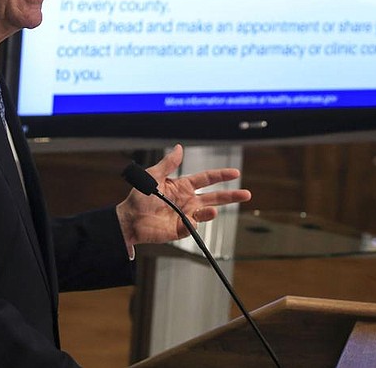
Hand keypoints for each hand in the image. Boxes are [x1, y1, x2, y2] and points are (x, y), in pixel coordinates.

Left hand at [116, 144, 250, 249]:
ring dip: (211, 212)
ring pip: (206, 213)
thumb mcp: (153, 176)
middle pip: (214, 197)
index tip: (235, 173)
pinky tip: (192, 221)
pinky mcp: (180, 229)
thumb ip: (168, 164)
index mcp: (183, 186)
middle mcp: (188, 200)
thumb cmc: (139, 197)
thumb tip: (179, 147)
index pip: (207, 179)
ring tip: (213, 211)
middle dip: (231, 196)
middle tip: (246, 194)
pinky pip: (192, 227)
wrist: (129, 219)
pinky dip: (194, 224)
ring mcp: (185, 215)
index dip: (221, 175)